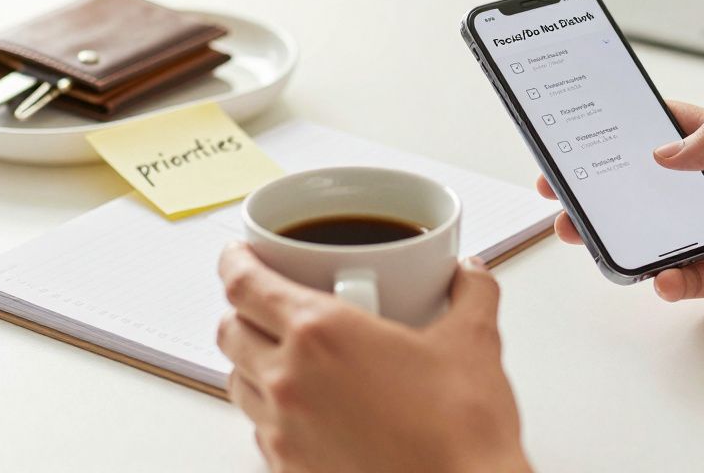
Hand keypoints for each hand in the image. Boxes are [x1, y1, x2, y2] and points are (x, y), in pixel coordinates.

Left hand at [217, 244, 529, 472]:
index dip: (234, 260)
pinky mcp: (289, 470)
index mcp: (322, 333)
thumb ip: (471, 295)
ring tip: (290, 354)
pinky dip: (273, 411)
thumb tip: (471, 274)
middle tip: (268, 299)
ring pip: (237, 381)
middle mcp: (289, 380)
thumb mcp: (474, 344)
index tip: (240, 251)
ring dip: (252, 361)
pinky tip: (312, 408)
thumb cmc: (460, 431)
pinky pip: (259, 430)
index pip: (245, 284)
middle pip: (229, 330)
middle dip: (242, 309)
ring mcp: (282, 431)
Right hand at [537, 101, 703, 327]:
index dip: (626, 129)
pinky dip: (669, 280)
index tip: (584, 129)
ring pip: (661, 234)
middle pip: (651, 186)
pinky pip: (689, 277)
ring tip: (594, 239)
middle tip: (565, 195)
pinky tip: (665, 278)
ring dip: (626, 237)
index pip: (670, 129)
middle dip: (607, 189)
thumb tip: (665, 151)